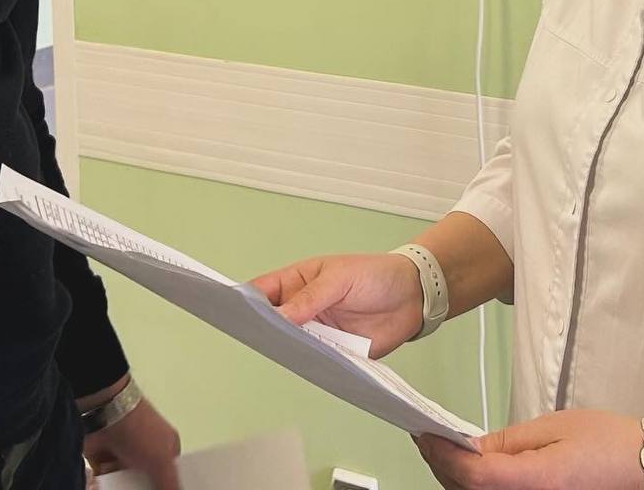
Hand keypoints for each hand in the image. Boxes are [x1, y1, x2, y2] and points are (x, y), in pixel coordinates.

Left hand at [83, 398, 181, 489]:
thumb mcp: (161, 460)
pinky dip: (106, 486)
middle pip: (147, 483)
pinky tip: (105, 484)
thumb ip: (170, 485)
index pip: (171, 476)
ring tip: (120, 487)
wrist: (106, 415)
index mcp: (167, 447)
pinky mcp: (105, 461)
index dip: (167, 488)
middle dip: (141, 489)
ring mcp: (125, 456)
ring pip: (126, 484)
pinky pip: (107, 483)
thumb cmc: (140, 430)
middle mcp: (146, 451)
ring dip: (122, 488)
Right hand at [250, 252, 423, 357]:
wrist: (412, 298)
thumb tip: (280, 316)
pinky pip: (316, 361)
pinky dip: (310, 365)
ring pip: (292, 344)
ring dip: (286, 349)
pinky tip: (304, 368)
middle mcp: (304, 308)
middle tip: (250, 338)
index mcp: (299, 282)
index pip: (264, 291)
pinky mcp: (336, 353)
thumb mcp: (340, 278)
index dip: (245, 300)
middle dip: (262, 329)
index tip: (231, 311)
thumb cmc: (374, 275)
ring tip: (275, 354)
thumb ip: (311, 297)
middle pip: (273, 322)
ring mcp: (318, 332)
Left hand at [415, 410, 643, 489]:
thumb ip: (508, 440)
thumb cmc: (608, 444)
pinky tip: (471, 471)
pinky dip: (477, 489)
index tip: (423, 432)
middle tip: (425, 436)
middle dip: (442, 466)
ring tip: (442, 450)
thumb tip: (469, 445)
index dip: (443, 454)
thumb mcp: (554, 428)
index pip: (474, 475)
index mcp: (538, 482)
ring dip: (456, 480)